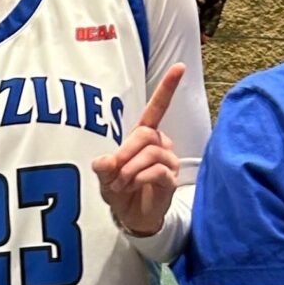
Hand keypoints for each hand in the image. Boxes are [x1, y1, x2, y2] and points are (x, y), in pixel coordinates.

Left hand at [93, 61, 183, 237]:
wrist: (131, 216)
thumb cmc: (120, 190)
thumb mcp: (105, 177)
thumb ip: (103, 167)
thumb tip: (106, 160)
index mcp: (143, 136)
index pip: (157, 108)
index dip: (167, 88)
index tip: (180, 67)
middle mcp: (160, 144)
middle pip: (146, 134)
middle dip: (125, 153)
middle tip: (115, 173)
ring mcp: (168, 161)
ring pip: (150, 153)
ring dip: (130, 171)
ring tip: (122, 184)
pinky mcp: (171, 179)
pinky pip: (157, 171)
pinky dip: (139, 179)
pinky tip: (133, 187)